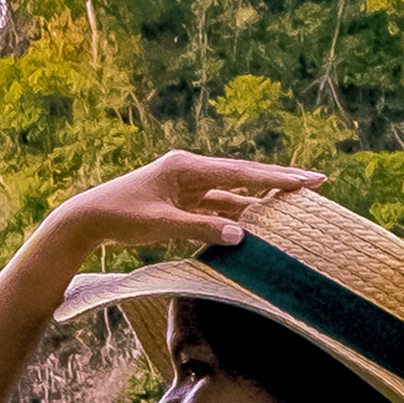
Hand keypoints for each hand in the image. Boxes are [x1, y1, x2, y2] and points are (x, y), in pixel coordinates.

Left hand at [60, 151, 316, 258]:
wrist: (87, 219)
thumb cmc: (120, 217)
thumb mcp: (161, 225)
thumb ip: (200, 229)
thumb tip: (242, 234)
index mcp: (186, 167)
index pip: (240, 173)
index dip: (276, 177)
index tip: (307, 180)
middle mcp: (190, 171)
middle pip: (243, 176)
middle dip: (279, 180)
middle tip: (316, 181)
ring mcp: (186, 186)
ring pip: (233, 192)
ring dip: (261, 198)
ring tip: (296, 200)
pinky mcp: (181, 202)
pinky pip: (217, 206)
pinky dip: (238, 213)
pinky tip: (258, 222)